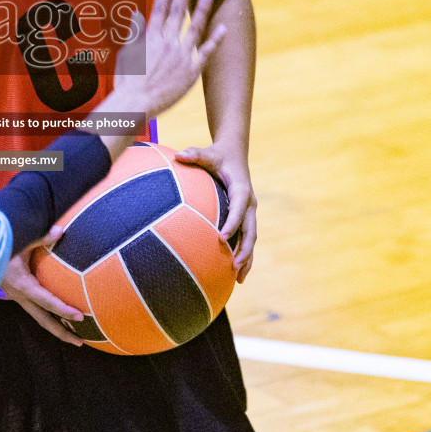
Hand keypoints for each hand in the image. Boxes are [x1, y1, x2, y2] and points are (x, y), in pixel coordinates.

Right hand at [1, 227, 84, 345]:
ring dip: (56, 327)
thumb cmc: (0, 245)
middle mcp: (20, 296)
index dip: (63, 310)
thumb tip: (60, 230)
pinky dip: (49, 315)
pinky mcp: (18, 295)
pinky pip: (36, 309)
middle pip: (44, 320)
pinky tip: (60, 316)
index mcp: (22, 285)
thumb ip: (41, 238)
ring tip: (74, 336)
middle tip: (81, 343)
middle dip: (62, 333)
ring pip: (39, 317)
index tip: (80, 317)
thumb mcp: (20, 240)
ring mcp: (18, 297)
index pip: (47, 301)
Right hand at [110, 0, 224, 121]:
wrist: (136, 104)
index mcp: (149, 38)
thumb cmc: (127, 82)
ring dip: (201, 9)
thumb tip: (138, 16)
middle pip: (176, 12)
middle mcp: (167, 42)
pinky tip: (223, 28)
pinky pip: (205, 53)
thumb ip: (135, 34)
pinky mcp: (191, 71)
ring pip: (194, 27)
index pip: (159, 8)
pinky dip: (214, 40)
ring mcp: (181, 56)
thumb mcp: (126, 54)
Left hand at [176, 142, 257, 282]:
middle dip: (245, 249)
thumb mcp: (207, 153)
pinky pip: (245, 238)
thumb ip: (194, 154)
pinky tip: (234, 273)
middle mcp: (249, 203)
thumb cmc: (217, 155)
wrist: (234, 154)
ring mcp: (249, 212)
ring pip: (251, 238)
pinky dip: (243, 255)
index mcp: (241, 188)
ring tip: (238, 279)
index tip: (222, 237)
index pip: (240, 207)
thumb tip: (179, 155)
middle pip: (251, 229)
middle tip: (234, 265)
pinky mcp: (245, 218)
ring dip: (247, 258)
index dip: (233, 223)